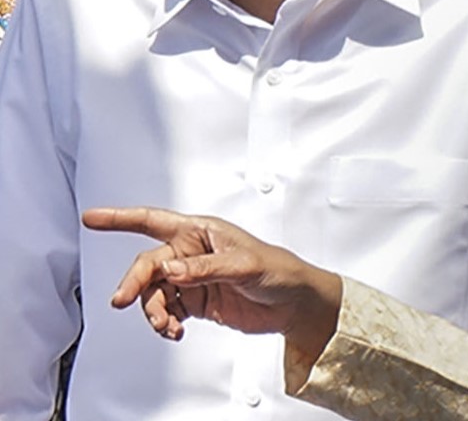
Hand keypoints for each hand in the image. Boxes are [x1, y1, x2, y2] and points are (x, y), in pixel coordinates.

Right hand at [82, 207, 341, 360]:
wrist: (293, 304)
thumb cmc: (277, 270)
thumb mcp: (244, 265)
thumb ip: (206, 268)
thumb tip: (171, 269)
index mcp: (202, 231)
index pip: (154, 220)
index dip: (121, 218)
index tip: (93, 218)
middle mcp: (191, 252)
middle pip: (148, 264)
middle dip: (134, 283)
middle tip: (124, 301)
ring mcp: (191, 278)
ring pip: (153, 292)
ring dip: (153, 311)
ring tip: (166, 326)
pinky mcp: (194, 301)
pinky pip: (166, 311)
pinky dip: (164, 323)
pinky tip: (174, 331)